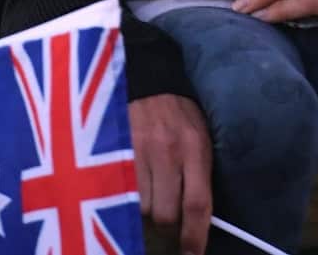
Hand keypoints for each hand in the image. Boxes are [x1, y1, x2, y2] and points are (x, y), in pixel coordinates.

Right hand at [128, 94, 212, 254]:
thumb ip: (199, 177)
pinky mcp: (116, 148)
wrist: (149, 80)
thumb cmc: (180, 116)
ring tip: (145, 199)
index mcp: (194, 149)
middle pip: (165, 212)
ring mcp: (138, 150)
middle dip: (165, 225)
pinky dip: (122, 197)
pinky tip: (125, 192)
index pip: (197, 204)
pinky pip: (118, 189)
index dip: (194, 237)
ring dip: (142, 212)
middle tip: (164, 219)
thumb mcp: (201, 141)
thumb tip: (197, 222)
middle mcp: (167, 151)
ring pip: (139, 206)